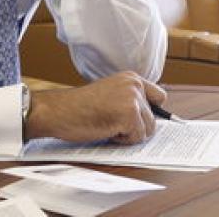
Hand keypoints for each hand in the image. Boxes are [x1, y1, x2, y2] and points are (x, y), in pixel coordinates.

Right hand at [24, 71, 167, 144]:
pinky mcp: (129, 114)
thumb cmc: (78, 107)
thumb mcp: (110, 95)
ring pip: (147, 130)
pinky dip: (122, 141)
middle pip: (154, 119)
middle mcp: (135, 85)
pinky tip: (106, 130)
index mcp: (131, 78)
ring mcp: (133, 99)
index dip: (150, 113)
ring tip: (108, 125)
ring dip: (129, 135)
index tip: (142, 121)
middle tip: (113, 124)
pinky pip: (137, 138)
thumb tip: (150, 120)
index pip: (159, 97)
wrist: (59, 111)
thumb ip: (129, 100)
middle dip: (137, 127)